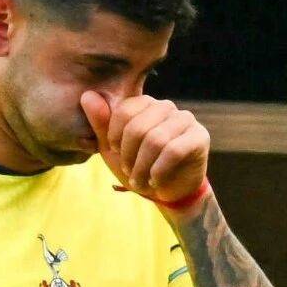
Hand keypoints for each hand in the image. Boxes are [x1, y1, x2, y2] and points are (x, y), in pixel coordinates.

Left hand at [80, 91, 209, 206]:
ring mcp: (185, 119)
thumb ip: (100, 124)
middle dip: (129, 156)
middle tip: (129, 172)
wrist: (167, 191)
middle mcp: (166, 107)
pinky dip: (159, 171)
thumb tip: (87, 95)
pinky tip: (156, 180)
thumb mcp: (113, 149)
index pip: (124, 111)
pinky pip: (174, 151)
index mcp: (145, 104)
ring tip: (140, 181)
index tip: (116, 153)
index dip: (115, 137)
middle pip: (139, 127)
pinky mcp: (199, 137)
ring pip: (156, 140)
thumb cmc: (138, 166)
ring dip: (143, 167)